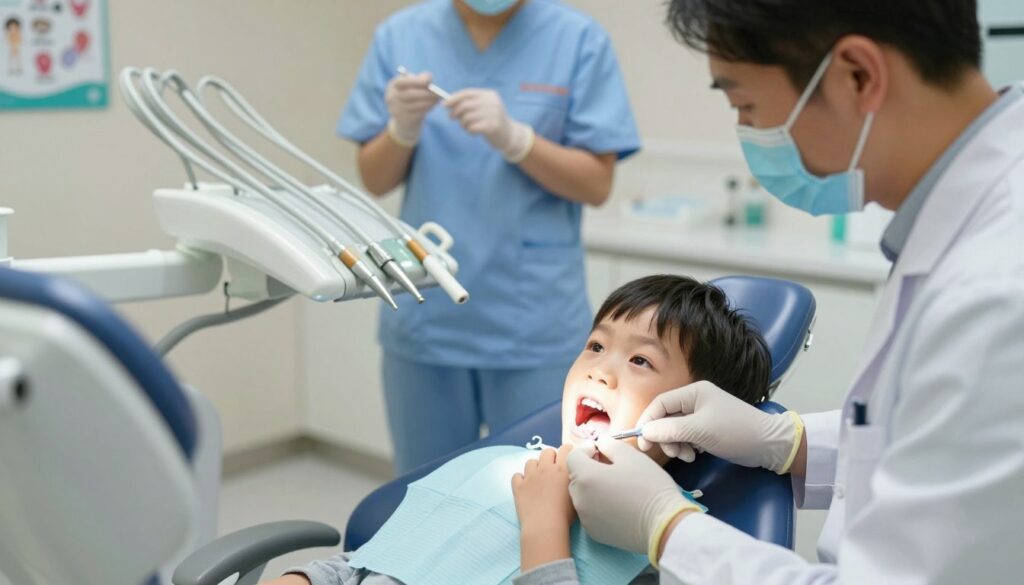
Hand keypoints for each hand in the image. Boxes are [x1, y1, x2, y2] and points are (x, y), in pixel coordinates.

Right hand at [385, 70, 440, 145]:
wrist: (404, 120)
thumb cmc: (411, 98)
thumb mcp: (412, 87)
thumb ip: (418, 81)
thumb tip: (428, 78)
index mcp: (392, 86)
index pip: (401, 82)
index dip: (416, 81)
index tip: (429, 79)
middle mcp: (391, 98)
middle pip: (409, 94)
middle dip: (426, 93)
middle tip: (437, 92)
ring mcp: (396, 110)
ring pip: (415, 105)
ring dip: (429, 101)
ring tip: (437, 98)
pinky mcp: (404, 120)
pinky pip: (418, 114)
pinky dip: (427, 108)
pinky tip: (432, 105)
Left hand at [446, 89, 534, 161]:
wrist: (510, 135)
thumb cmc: (491, 120)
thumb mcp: (483, 107)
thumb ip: (469, 103)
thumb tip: (448, 102)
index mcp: (489, 95)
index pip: (467, 93)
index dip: (454, 98)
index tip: (445, 105)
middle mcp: (492, 102)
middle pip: (465, 105)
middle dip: (455, 112)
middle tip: (452, 118)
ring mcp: (494, 114)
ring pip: (467, 117)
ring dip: (462, 123)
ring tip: (466, 126)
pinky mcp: (493, 126)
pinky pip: (472, 127)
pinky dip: (469, 130)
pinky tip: (473, 131)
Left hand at [512, 445, 575, 571]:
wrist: (545, 526)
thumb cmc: (566, 514)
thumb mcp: (576, 493)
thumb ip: (575, 479)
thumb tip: (575, 474)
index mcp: (562, 469)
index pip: (565, 449)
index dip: (567, 451)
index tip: (569, 456)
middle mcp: (545, 468)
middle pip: (547, 452)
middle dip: (551, 457)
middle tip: (553, 468)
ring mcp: (529, 476)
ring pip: (530, 461)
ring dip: (535, 467)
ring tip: (538, 478)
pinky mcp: (518, 486)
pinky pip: (517, 476)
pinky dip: (521, 479)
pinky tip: (525, 487)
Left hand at [566, 437, 700, 560]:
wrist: (663, 524)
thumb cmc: (648, 486)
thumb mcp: (630, 456)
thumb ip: (609, 444)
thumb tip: (600, 443)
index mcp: (585, 477)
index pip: (574, 457)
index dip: (587, 449)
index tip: (602, 450)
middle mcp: (579, 499)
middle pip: (576, 477)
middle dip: (589, 468)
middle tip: (610, 466)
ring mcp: (585, 518)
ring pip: (582, 496)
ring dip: (593, 487)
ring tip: (615, 487)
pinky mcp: (594, 533)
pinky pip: (590, 513)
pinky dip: (598, 506)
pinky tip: (617, 505)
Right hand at [636, 381, 802, 473]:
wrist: (769, 445)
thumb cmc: (736, 431)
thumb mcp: (700, 431)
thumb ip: (670, 430)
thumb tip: (644, 431)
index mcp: (694, 393)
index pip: (660, 404)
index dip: (647, 421)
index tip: (640, 440)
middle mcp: (695, 401)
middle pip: (666, 418)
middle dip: (664, 436)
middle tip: (667, 452)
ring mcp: (702, 415)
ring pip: (675, 430)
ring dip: (676, 444)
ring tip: (687, 456)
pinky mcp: (707, 430)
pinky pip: (686, 437)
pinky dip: (686, 447)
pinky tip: (695, 455)